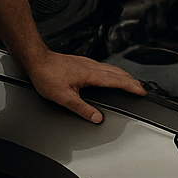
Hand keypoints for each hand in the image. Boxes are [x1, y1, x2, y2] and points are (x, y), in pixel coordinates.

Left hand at [23, 51, 146, 122]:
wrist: (36, 60)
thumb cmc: (46, 75)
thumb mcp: (63, 97)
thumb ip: (82, 108)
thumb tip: (96, 117)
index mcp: (90, 75)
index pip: (117, 81)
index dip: (131, 86)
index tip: (141, 91)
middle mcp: (91, 66)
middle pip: (118, 72)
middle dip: (131, 80)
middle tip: (140, 88)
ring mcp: (86, 63)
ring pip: (111, 68)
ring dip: (123, 75)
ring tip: (129, 81)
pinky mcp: (81, 62)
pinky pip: (103, 66)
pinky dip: (112, 72)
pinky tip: (108, 74)